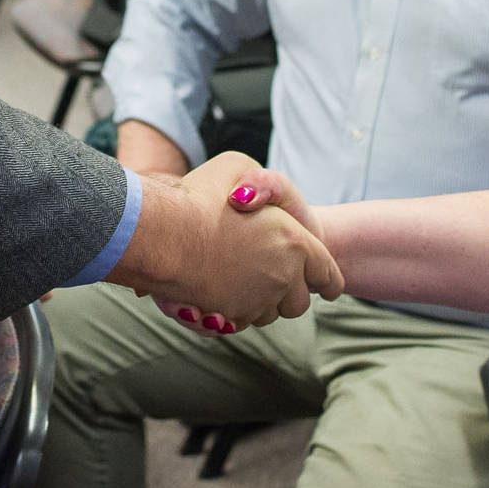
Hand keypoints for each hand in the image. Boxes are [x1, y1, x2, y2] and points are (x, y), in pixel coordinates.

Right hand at [156, 163, 322, 331]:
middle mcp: (282, 277)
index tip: (329, 287)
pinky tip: (222, 292)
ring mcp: (256, 300)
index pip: (326, 273)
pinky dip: (237, 311)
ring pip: (270, 315)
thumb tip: (254, 200)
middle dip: (292, 294)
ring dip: (263, 303)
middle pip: (298, 302)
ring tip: (244, 281)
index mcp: (295, 242)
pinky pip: (242, 322)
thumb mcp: (236, 165)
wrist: (160, 234)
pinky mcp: (229, 317)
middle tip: (279, 279)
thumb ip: (258, 181)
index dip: (329, 280)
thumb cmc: (197, 196)